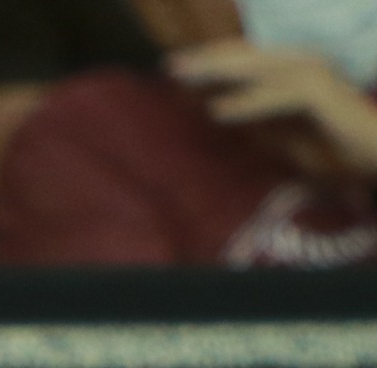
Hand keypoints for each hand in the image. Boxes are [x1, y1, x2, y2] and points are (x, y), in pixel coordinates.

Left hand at [173, 41, 376, 177]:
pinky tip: (218, 110)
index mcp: (293, 68)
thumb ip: (251, 117)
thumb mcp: (279, 132)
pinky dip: (250, 101)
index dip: (211, 57)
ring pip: (261, 67)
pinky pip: (280, 94)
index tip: (173, 66)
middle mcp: (303, 63)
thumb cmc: (330, 146)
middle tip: (169, 64)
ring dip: (221, 71)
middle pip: (249, 54)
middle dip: (207, 59)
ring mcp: (315, 74)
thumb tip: (211, 107)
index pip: (247, 55)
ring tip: (185, 77)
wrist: (372, 154)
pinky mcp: (322, 94)